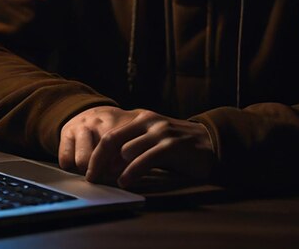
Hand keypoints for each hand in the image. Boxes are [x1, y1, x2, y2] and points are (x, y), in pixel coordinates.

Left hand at [58, 106, 214, 188]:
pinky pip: (146, 158)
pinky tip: (125, 181)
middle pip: (112, 139)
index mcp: (141, 118)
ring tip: (109, 180)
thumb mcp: (152, 139)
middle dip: (97, 160)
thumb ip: (133, 146)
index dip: (96, 153)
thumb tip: (108, 163)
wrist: (210, 142)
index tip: (88, 171)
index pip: (110, 133)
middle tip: (91, 178)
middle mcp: (148, 121)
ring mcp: (160, 132)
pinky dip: (132, 171)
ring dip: (114, 168)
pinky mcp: (172, 145)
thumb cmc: (177, 145)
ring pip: (127, 149)